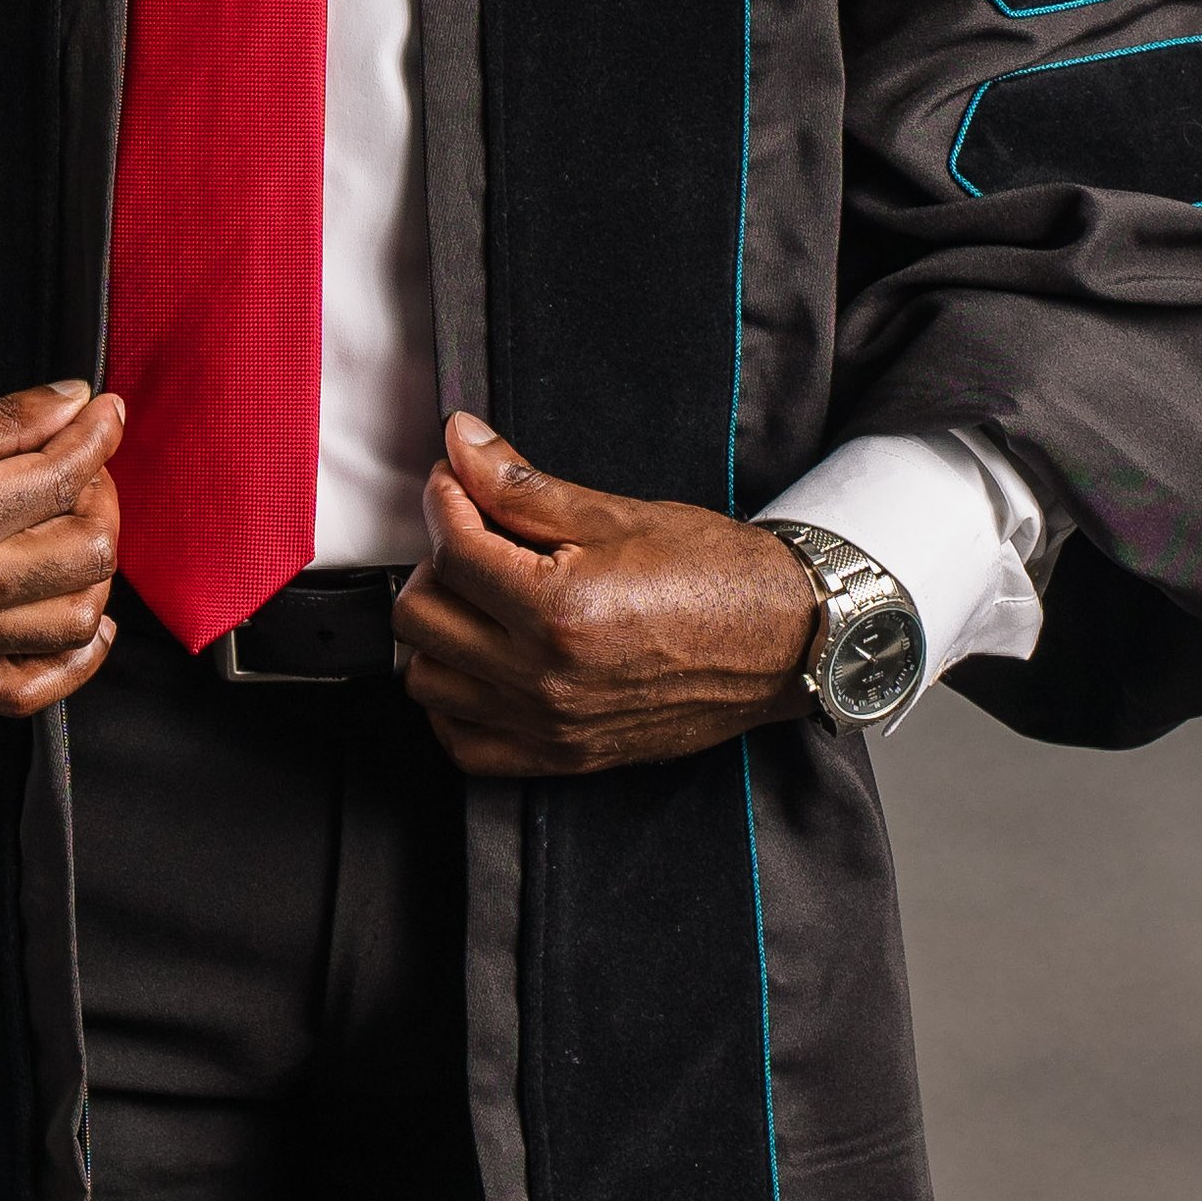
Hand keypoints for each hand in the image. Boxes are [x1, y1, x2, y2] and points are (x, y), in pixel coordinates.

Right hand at [0, 380, 122, 715]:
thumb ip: (1, 419)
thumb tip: (78, 403)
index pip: (64, 478)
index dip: (97, 435)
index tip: (104, 412)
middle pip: (86, 552)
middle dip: (102, 498)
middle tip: (81, 467)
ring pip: (75, 620)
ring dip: (95, 570)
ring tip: (72, 527)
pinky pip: (29, 692)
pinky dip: (74, 660)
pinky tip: (84, 618)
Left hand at [391, 410, 816, 775]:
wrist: (780, 640)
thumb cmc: (714, 574)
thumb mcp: (615, 514)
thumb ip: (522, 485)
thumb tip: (462, 443)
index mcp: (559, 611)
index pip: (452, 551)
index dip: (444, 499)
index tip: (457, 481)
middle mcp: (546, 678)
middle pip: (421, 618)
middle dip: (434, 563)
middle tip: (471, 536)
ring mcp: (551, 725)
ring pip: (426, 681)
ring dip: (437, 631)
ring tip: (477, 597)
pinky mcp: (563, 757)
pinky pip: (463, 743)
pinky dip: (454, 702)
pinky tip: (480, 660)